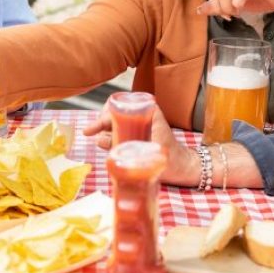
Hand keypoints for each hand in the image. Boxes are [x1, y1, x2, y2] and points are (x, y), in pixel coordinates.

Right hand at [82, 107, 199, 185]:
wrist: (183, 166)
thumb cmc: (170, 156)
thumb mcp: (145, 150)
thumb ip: (124, 144)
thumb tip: (100, 139)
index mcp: (147, 110)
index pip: (117, 106)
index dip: (102, 116)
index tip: (90, 129)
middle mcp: (143, 114)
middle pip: (114, 112)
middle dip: (101, 122)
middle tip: (90, 132)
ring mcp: (140, 124)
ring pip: (115, 123)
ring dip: (105, 131)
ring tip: (99, 140)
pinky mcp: (139, 134)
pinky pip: (120, 132)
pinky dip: (110, 137)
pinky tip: (106, 145)